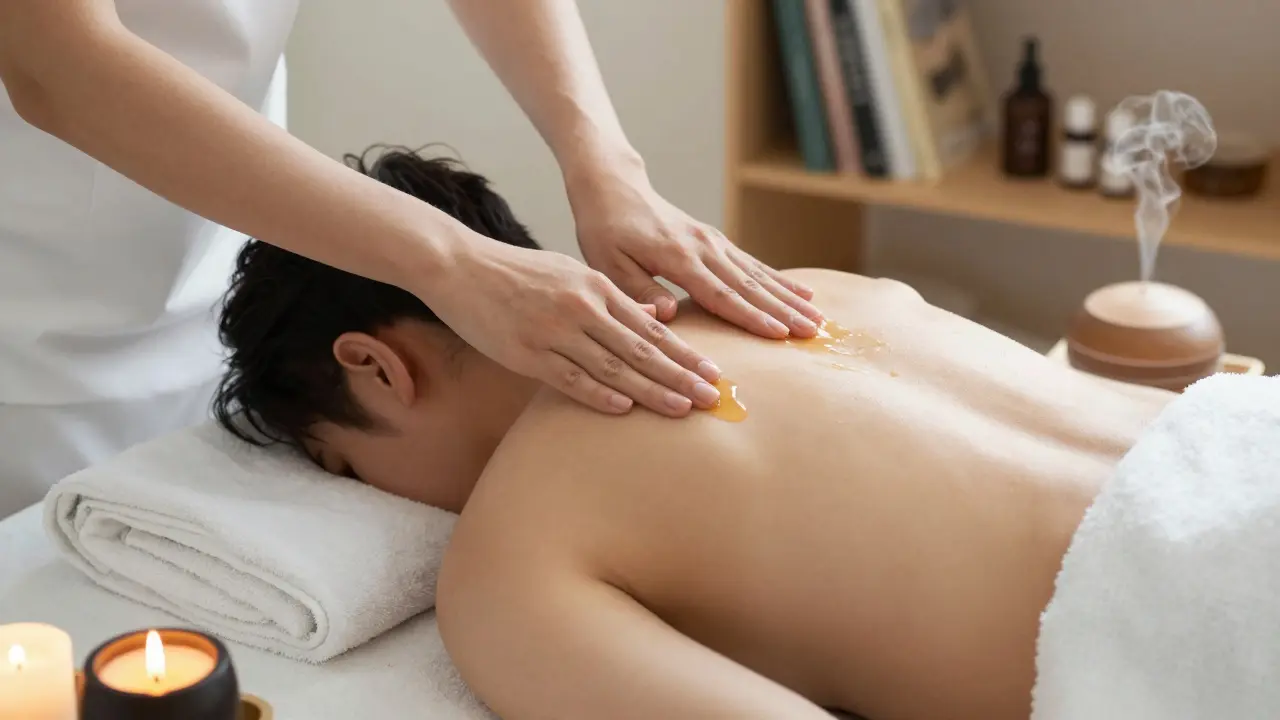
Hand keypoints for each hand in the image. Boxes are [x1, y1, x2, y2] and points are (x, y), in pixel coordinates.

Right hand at [424, 236, 723, 417]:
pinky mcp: (526, 353)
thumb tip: (656, 313)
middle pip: (641, 349)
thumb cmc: (519, 274)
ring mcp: (554, 332)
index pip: (651, 327)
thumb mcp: (571, 274)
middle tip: (712, 398)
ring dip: (651, 391)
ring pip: (613, 367)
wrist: (460, 266)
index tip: (712, 373)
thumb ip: (611, 297)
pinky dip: (599, 394)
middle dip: (680, 376)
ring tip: (681, 409)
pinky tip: (625, 408)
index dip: (684, 353)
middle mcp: (582, 308)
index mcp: (596, 287)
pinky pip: (570, 379)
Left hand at [568, 170, 823, 338]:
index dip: (750, 315)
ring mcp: (714, 242)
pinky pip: (753, 264)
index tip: (779, 333)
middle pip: (750, 285)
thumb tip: (667, 314)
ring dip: (789, 297)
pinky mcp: (716, 241)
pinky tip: (802, 292)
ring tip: (818, 317)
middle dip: (784, 310)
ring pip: (758, 275)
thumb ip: (638, 289)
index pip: (720, 293)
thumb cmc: (605, 229)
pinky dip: (779, 279)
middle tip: (813, 331)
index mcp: (678, 257)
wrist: (615, 188)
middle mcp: (704, 247)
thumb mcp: (607, 263)